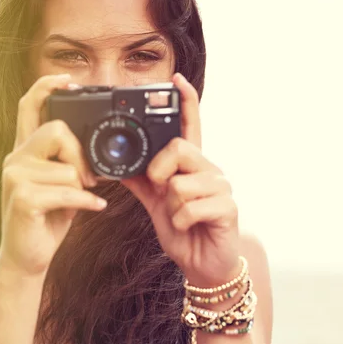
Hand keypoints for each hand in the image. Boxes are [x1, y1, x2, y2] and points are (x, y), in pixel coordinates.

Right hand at [0, 74, 104, 276]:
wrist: (27, 256)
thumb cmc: (48, 217)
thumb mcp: (61, 183)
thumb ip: (69, 161)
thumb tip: (96, 148)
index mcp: (25, 151)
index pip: (28, 107)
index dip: (45, 88)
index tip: (66, 80)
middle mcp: (15, 158)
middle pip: (57, 130)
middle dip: (80, 155)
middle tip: (89, 179)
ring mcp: (15, 177)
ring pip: (66, 167)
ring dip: (83, 187)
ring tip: (81, 199)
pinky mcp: (23, 199)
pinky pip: (68, 191)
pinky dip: (87, 202)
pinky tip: (93, 208)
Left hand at [122, 73, 240, 286]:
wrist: (202, 265)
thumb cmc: (184, 230)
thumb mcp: (156, 202)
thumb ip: (141, 180)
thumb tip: (115, 164)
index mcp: (193, 165)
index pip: (191, 126)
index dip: (186, 102)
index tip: (176, 79)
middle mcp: (209, 170)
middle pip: (180, 148)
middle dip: (160, 171)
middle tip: (160, 189)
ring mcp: (221, 187)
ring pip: (181, 183)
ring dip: (171, 208)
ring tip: (181, 217)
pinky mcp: (227, 207)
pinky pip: (190, 207)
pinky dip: (181, 223)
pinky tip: (190, 227)